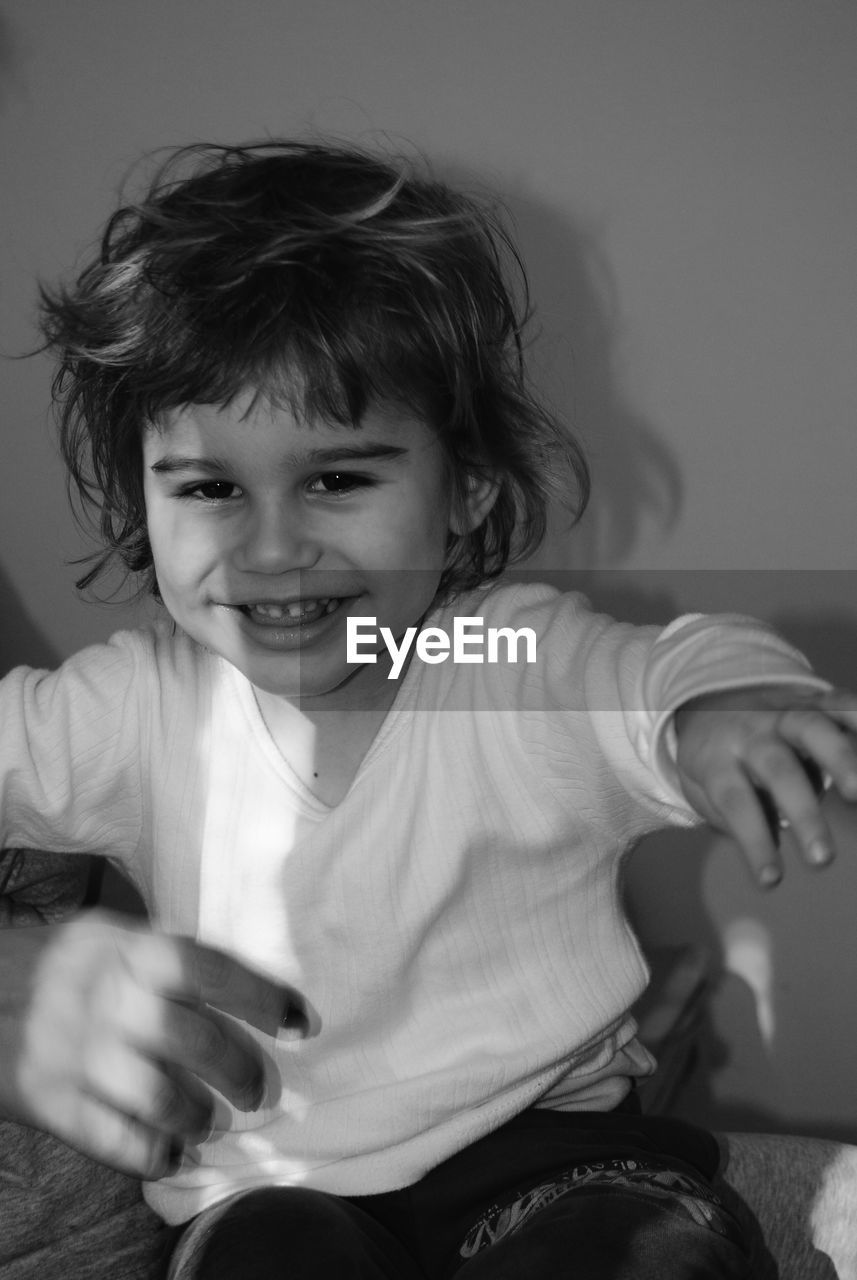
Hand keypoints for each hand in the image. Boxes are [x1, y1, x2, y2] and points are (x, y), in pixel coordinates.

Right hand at [0, 910, 305, 1177]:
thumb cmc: (42, 965)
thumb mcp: (98, 936)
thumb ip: (157, 953)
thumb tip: (235, 983)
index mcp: (123, 947)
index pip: (209, 968)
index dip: (262, 997)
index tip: (299, 1021)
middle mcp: (104, 996)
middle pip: (194, 1039)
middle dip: (240, 1071)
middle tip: (258, 1089)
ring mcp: (73, 1050)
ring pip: (161, 1096)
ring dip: (198, 1116)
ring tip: (209, 1122)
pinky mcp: (46, 1099)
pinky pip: (114, 1138)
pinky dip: (151, 1153)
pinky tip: (169, 1155)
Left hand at [675, 685, 856, 887]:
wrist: (707, 703)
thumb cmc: (712, 762)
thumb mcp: (701, 790)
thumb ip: (732, 818)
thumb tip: (771, 850)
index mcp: (716, 758)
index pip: (734, 801)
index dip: (753, 840)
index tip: (771, 880)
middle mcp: (750, 734)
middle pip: (776, 768)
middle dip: (802, 812)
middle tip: (822, 857)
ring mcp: (782, 713)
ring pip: (811, 729)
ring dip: (840, 759)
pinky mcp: (810, 702)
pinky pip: (839, 704)